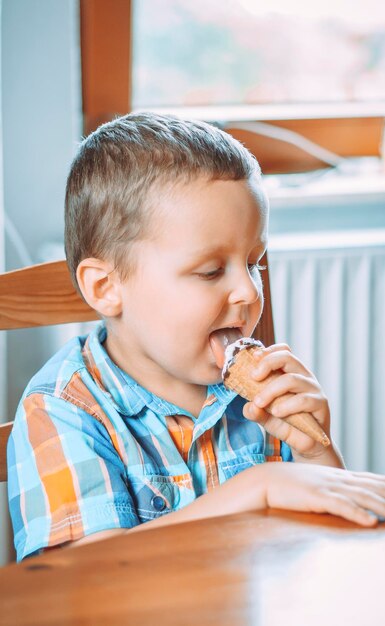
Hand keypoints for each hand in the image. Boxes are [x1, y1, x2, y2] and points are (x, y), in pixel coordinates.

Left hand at [242, 344, 339, 462]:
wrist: (305, 445)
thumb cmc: (285, 424)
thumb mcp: (265, 417)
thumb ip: (255, 411)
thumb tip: (249, 407)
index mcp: (290, 372)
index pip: (283, 351)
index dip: (268, 350)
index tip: (252, 358)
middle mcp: (303, 376)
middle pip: (288, 357)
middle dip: (267, 363)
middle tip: (253, 377)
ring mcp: (313, 388)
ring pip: (292, 379)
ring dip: (272, 389)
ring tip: (260, 402)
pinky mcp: (320, 404)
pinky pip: (304, 400)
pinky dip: (287, 405)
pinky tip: (277, 413)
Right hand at [261, 462, 384, 526]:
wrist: (266, 480)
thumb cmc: (292, 486)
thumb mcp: (318, 486)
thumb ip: (335, 491)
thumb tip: (351, 502)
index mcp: (340, 476)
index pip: (372, 481)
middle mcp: (339, 479)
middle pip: (373, 488)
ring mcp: (328, 486)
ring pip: (363, 496)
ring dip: (382, 506)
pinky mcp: (316, 496)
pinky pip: (341, 505)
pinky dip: (357, 513)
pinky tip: (370, 521)